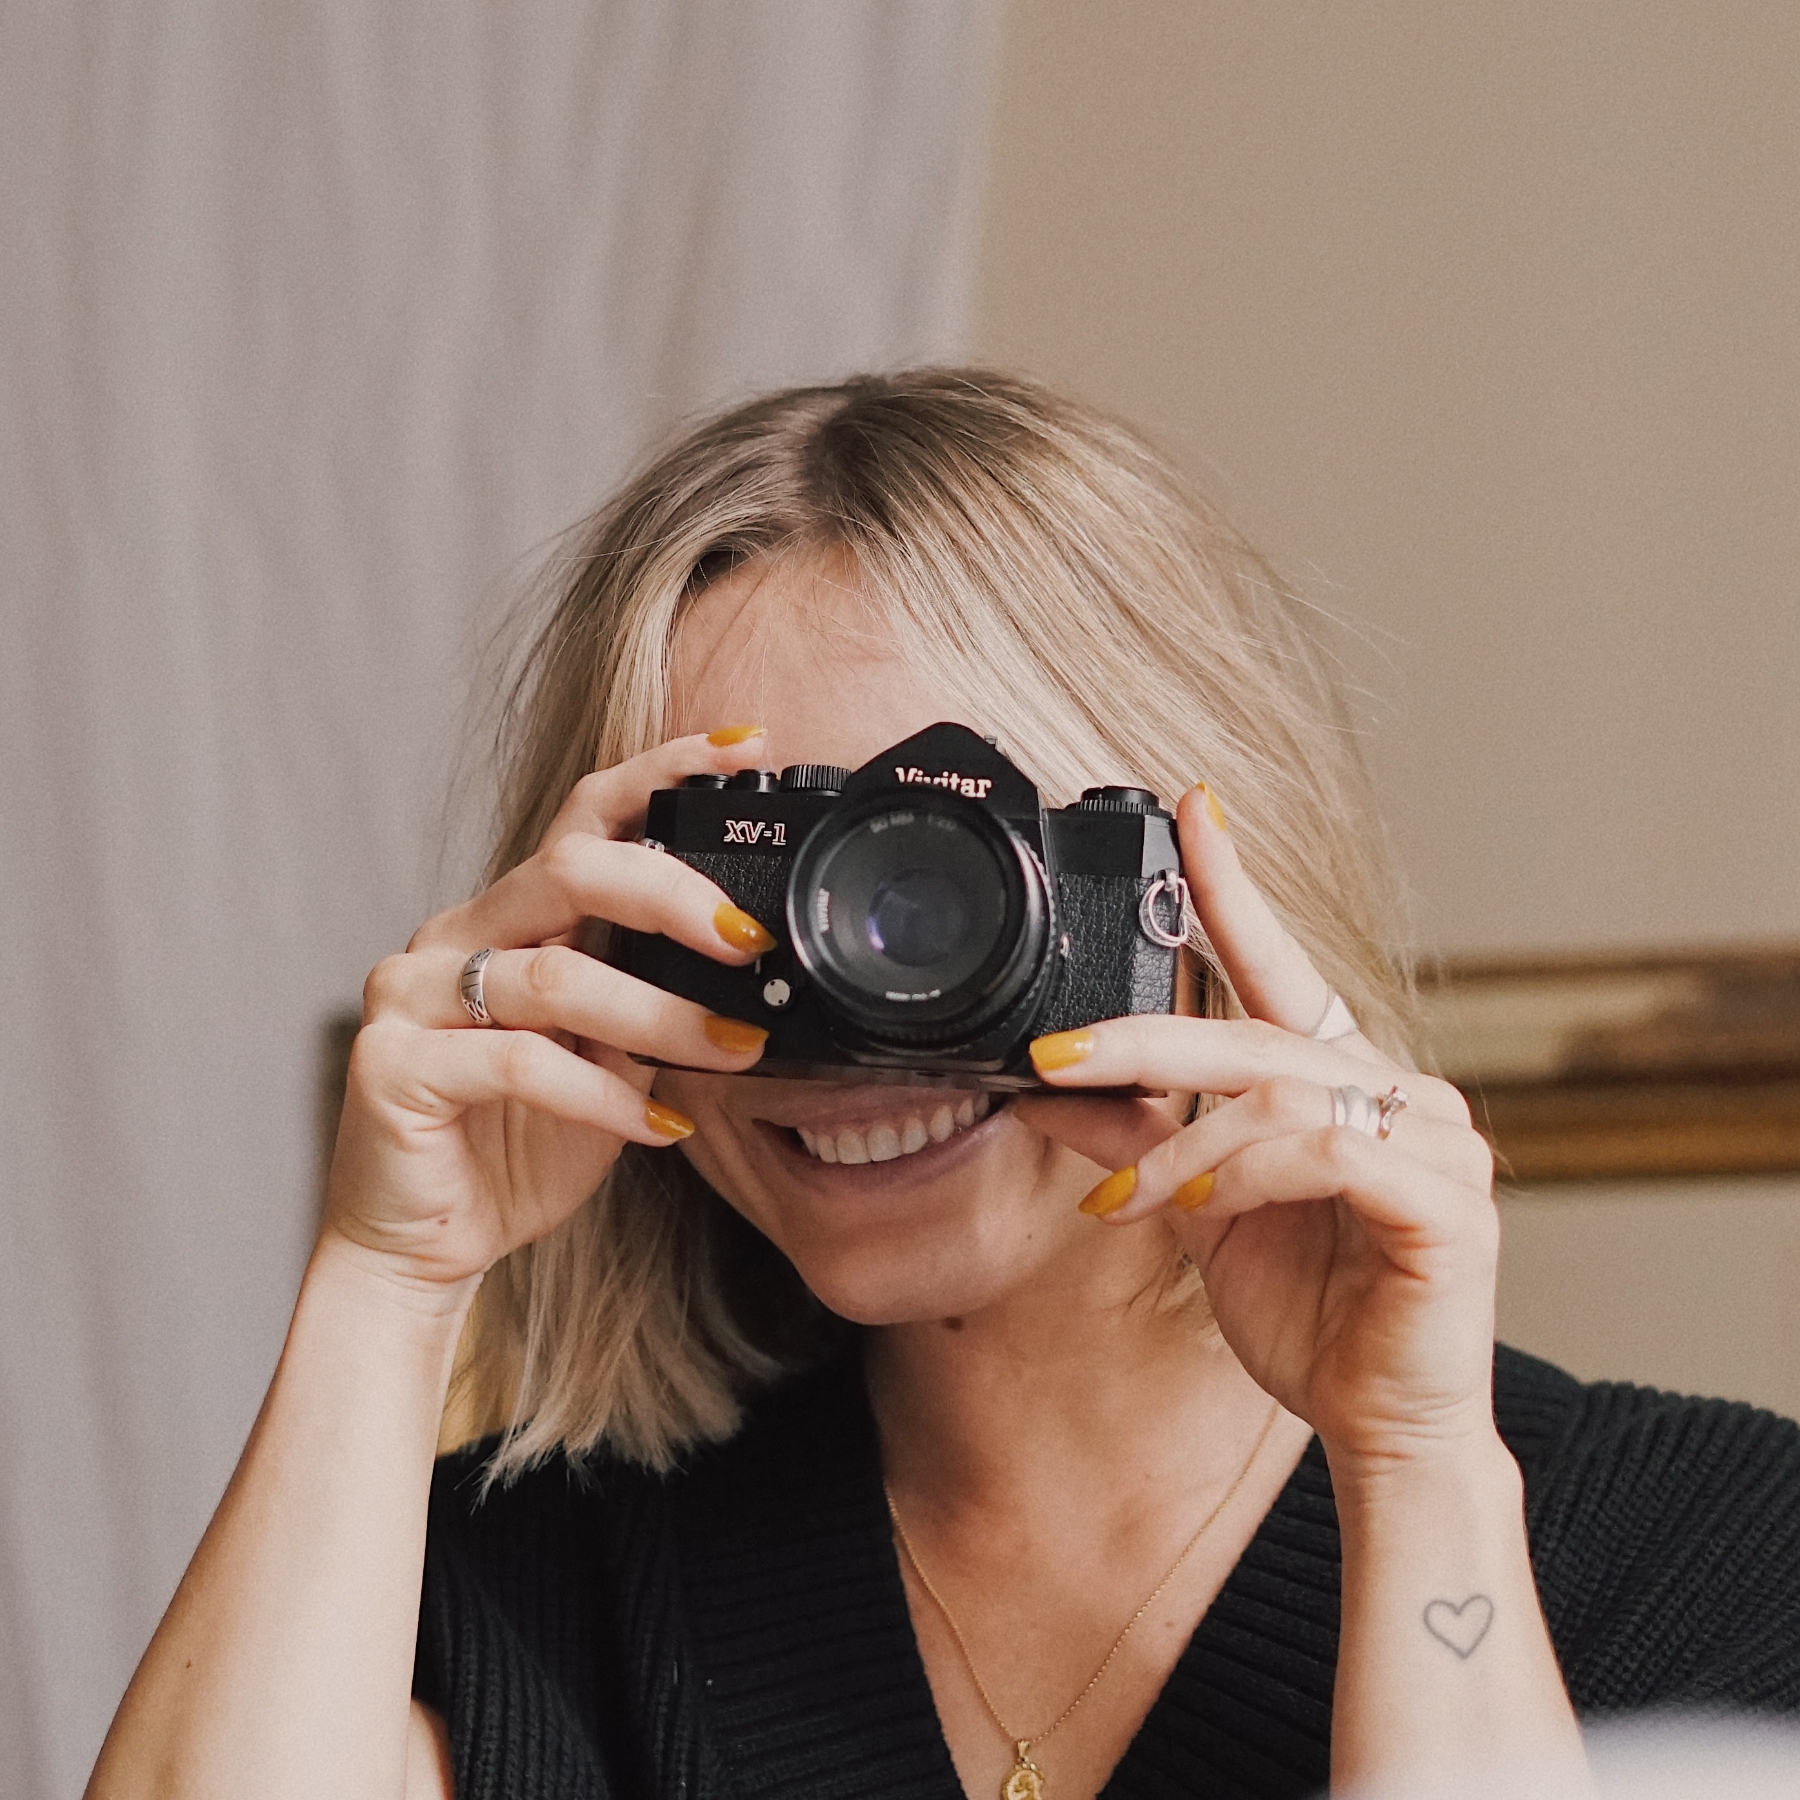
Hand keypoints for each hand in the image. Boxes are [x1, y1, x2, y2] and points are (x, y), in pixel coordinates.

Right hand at [323, 728, 777, 1292]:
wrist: (423, 1245)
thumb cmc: (514, 1146)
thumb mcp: (608, 1060)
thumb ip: (651, 998)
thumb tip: (752, 965)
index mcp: (508, 919)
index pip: (585, 818)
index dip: (663, 774)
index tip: (748, 750)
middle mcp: (454, 937)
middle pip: (565, 870)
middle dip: (672, 894)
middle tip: (751, 939)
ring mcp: (410, 995)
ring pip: (551, 976)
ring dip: (661, 1016)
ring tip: (734, 1049)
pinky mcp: (391, 1065)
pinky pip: (516, 1063)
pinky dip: (603, 1095)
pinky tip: (660, 1129)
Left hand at [1014, 786, 1498, 1467]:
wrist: (1382, 1425)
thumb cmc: (1311, 1311)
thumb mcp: (1202, 1210)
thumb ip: (1147, 1138)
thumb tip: (1050, 1086)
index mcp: (1341, 1079)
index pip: (1282, 964)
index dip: (1236, 887)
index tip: (1191, 807)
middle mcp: (1397, 1089)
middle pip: (1256, 1032)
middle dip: (1142, 1037)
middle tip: (1053, 1052)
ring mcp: (1435, 1140)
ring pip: (1280, 1093)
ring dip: (1181, 1143)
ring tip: (1120, 1193)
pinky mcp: (1448, 1200)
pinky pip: (1327, 1154)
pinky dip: (1245, 1173)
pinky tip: (1196, 1208)